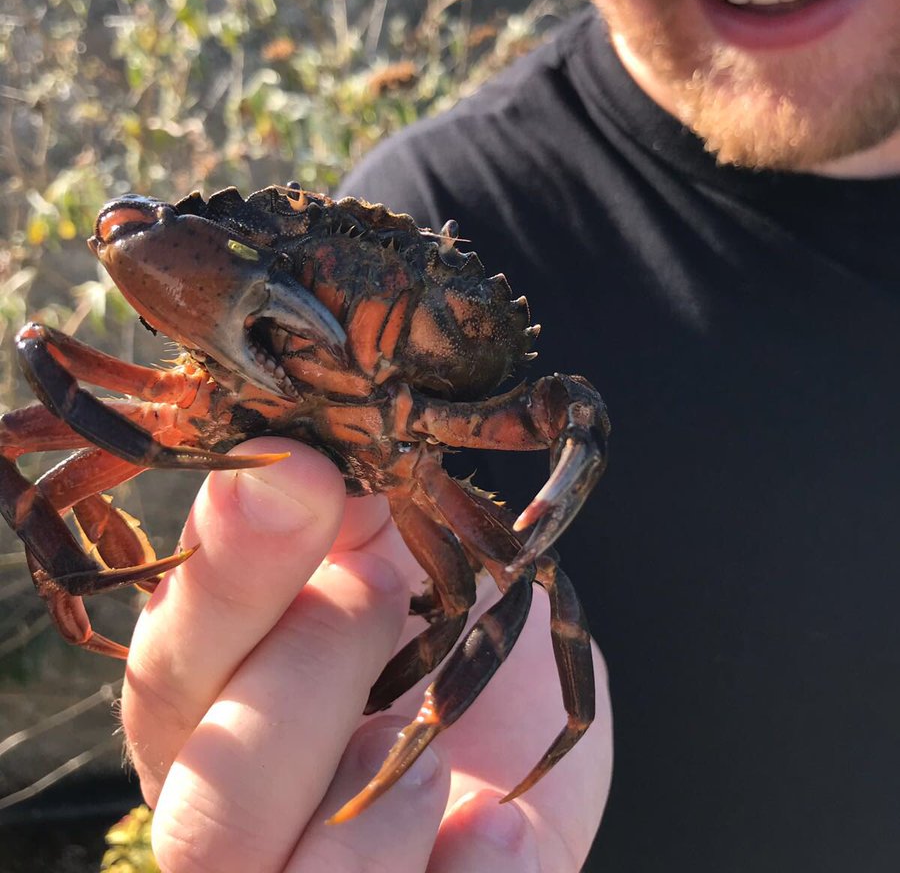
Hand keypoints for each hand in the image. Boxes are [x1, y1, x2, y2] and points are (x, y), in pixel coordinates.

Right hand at [121, 438, 611, 871]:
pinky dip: (473, 870)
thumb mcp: (400, 557)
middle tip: (384, 596)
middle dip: (311, 680)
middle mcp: (235, 828)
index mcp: (207, 720)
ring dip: (377, 801)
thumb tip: (301, 457)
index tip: (303, 469)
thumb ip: (340, 524)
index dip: (231, 571)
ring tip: (436, 743)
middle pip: (205, 815)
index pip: (168, 672)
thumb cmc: (442, 628)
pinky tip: (496, 821)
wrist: (527, 724)